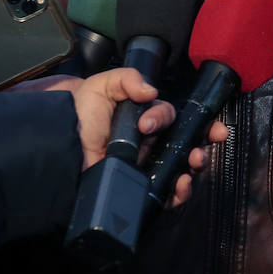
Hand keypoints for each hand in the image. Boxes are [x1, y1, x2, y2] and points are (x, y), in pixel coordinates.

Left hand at [68, 68, 225, 206]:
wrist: (61, 155)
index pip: (168, 116)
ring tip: (196, 161)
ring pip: (184, 166)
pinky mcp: (142, 190)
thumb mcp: (100, 88)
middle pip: (187, 141)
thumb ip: (126, 79)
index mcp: (144, 119)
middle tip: (210, 140)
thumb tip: (152, 92)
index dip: (166, 117)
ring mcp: (148, 167)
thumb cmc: (79, 120)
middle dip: (205, 139)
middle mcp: (151, 143)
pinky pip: (169, 194)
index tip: (148, 124)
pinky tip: (181, 184)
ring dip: (199, 163)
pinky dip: (181, 191)